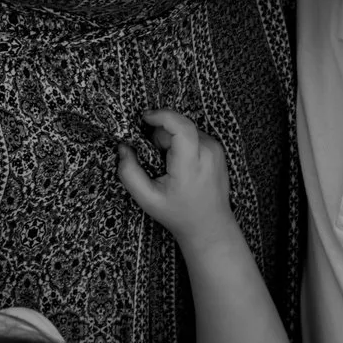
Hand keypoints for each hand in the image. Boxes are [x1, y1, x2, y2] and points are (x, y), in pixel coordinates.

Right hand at [119, 110, 240, 246]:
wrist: (210, 226)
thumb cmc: (178, 214)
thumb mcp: (147, 199)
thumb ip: (129, 172)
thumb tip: (124, 147)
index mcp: (191, 164)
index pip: (180, 126)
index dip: (161, 116)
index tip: (144, 118)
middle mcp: (208, 152)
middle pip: (179, 126)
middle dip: (162, 136)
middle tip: (155, 160)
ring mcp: (216, 150)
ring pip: (185, 130)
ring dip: (172, 141)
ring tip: (169, 166)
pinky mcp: (219, 150)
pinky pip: (194, 136)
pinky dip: (182, 144)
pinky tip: (181, 166)